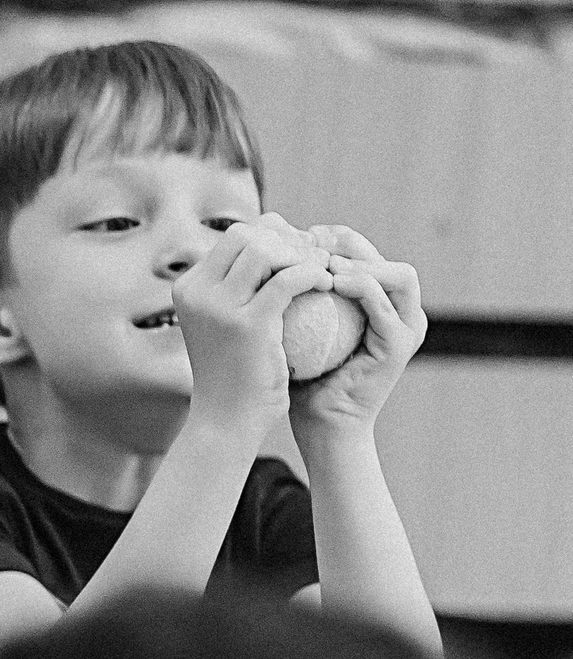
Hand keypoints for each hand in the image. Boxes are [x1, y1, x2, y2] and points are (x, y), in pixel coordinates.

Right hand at [172, 211, 334, 436]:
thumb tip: (275, 248)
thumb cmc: (234, 373)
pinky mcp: (246, 323)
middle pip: (249, 234)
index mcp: (189, 288)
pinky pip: (289, 279)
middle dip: (288, 239)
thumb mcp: (224, 324)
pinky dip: (313, 275)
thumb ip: (238, 288)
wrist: (227, 420)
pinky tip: (328, 285)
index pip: (236, 235)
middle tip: (315, 259)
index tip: (300, 254)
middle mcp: (196, 292)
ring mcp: (217, 307)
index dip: (274, 234)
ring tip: (323, 270)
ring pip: (266, 249)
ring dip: (301, 254)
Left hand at [288, 223, 426, 433]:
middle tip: (310, 239)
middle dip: (347, 242)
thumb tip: (253, 250)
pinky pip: (385, 305)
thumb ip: (285, 290)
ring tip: (322, 261)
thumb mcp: (289, 325)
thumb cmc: (295, 376)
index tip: (295, 234)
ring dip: (361, 262)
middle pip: (381, 255)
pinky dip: (361, 287)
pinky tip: (329, 283)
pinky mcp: (401, 345)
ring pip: (398, 274)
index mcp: (374, 300)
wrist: (317, 424)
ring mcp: (406, 326)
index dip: (331, 237)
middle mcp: (397, 309)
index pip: (360, 252)